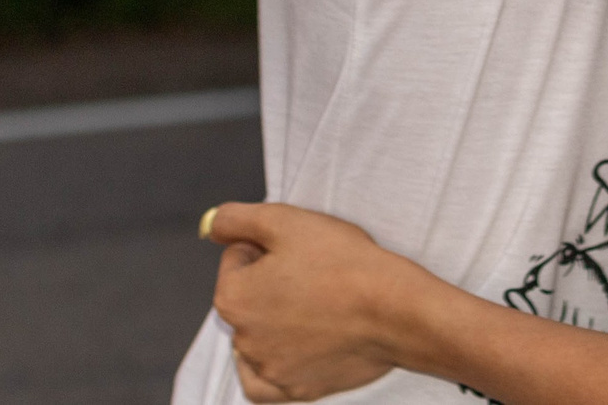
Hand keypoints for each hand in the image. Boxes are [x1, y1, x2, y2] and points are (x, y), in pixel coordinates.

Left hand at [203, 202, 424, 401]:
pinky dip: (271, 366)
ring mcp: (268, 367)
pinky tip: (292, 348)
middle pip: (249, 297)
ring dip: (278, 319)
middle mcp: (242, 337)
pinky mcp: (295, 389)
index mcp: (233, 296)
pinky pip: (266, 383)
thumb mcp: (289, 221)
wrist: (396, 310)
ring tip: (320, 304)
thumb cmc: (345, 264)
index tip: (302, 246)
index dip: (270, 244)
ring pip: (260, 335)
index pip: (238, 257)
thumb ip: (238, 219)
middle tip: (316, 271)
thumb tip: (211, 225)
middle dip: (272, 282)